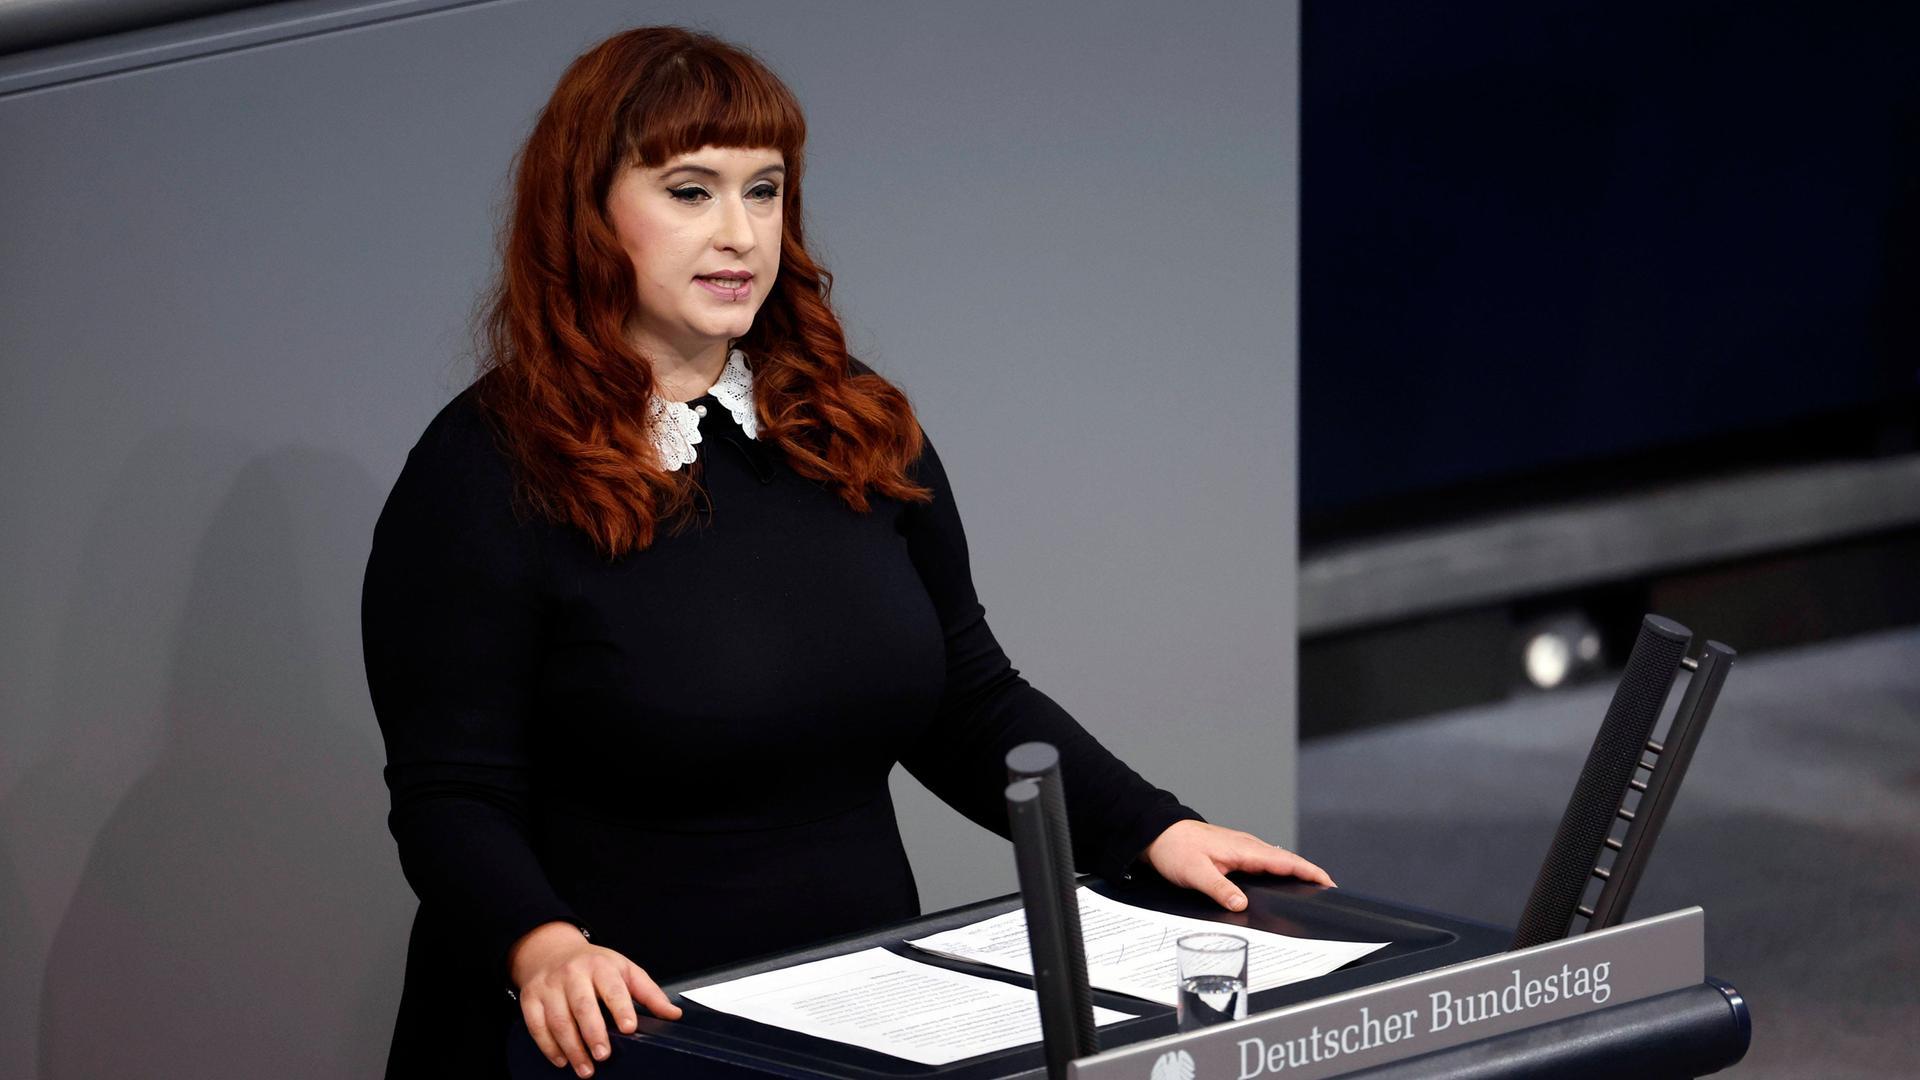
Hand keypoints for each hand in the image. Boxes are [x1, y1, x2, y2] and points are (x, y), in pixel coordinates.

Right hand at [508, 921, 682, 1077]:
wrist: (552, 951)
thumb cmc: (594, 965)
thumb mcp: (624, 970)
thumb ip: (649, 993)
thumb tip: (673, 1014)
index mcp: (600, 966)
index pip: (613, 987)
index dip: (621, 1008)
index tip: (629, 1027)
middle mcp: (573, 974)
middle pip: (583, 1006)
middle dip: (593, 1033)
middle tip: (604, 1055)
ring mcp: (549, 986)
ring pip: (558, 1020)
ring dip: (572, 1048)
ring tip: (585, 1068)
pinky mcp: (530, 998)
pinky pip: (536, 1025)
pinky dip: (549, 1046)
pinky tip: (562, 1060)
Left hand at [1142, 820, 1334, 911]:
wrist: (1158, 833)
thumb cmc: (1176, 848)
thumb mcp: (1196, 873)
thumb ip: (1220, 890)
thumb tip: (1241, 905)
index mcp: (1244, 849)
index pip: (1285, 860)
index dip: (1309, 872)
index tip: (1328, 883)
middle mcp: (1247, 846)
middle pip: (1287, 860)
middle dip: (1309, 874)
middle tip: (1327, 891)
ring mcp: (1242, 848)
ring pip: (1276, 860)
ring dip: (1294, 872)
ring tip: (1310, 889)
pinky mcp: (1235, 851)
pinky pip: (1264, 861)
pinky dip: (1278, 870)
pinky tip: (1278, 882)